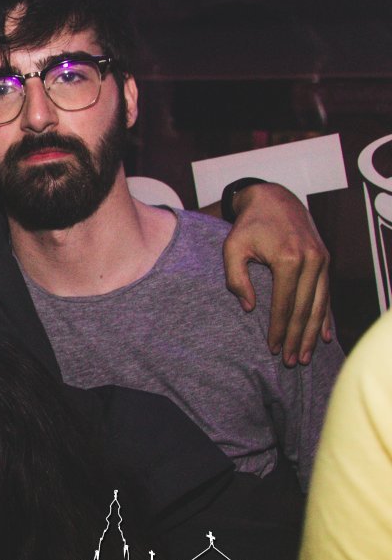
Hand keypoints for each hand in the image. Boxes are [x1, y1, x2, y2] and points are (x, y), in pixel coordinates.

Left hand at [222, 183, 330, 366]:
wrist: (272, 198)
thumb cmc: (247, 225)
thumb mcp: (232, 248)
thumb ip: (236, 279)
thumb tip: (249, 308)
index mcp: (288, 259)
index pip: (284, 304)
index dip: (278, 329)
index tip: (272, 349)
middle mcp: (311, 261)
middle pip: (305, 309)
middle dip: (296, 338)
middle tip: (290, 362)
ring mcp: (321, 260)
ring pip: (319, 305)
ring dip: (312, 333)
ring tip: (304, 356)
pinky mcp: (325, 260)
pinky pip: (326, 294)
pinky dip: (325, 316)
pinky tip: (323, 335)